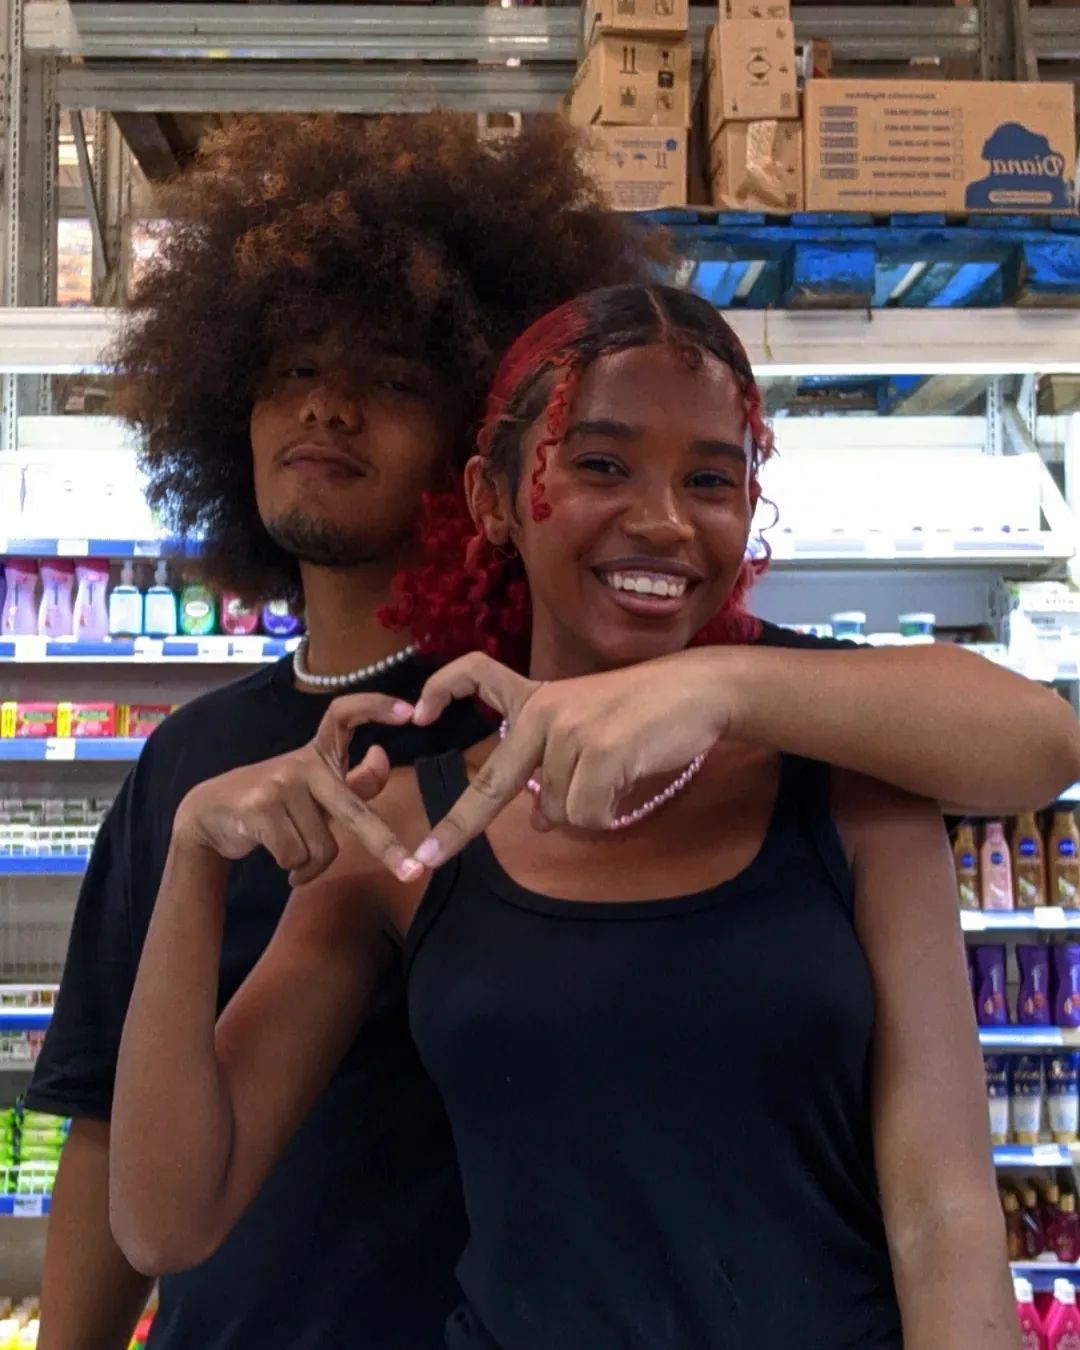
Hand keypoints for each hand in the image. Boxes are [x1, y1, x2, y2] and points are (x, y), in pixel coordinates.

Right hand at [173, 693, 423, 884]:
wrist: (209, 816)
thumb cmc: (273, 804)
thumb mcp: (314, 791)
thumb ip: (352, 782)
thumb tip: (382, 757)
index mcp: (318, 753)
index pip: (344, 713)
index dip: (375, 706)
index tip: (409, 711)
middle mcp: (301, 763)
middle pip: (353, 810)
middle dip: (386, 845)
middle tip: (412, 872)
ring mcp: (280, 783)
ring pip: (323, 846)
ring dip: (313, 865)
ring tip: (295, 858)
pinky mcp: (261, 808)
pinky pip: (297, 856)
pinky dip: (296, 871)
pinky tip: (283, 864)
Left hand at [410, 647, 734, 867]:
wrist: (698, 691)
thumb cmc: (646, 712)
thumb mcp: (590, 731)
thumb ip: (557, 768)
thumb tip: (543, 822)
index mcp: (536, 699)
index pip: (477, 674)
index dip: (442, 689)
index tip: (417, 716)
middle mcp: (543, 713)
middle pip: (492, 783)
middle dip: (457, 826)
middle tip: (427, 858)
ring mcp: (569, 732)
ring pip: (557, 811)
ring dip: (586, 807)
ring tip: (618, 771)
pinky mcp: (598, 753)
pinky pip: (586, 816)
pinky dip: (606, 814)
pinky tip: (627, 782)